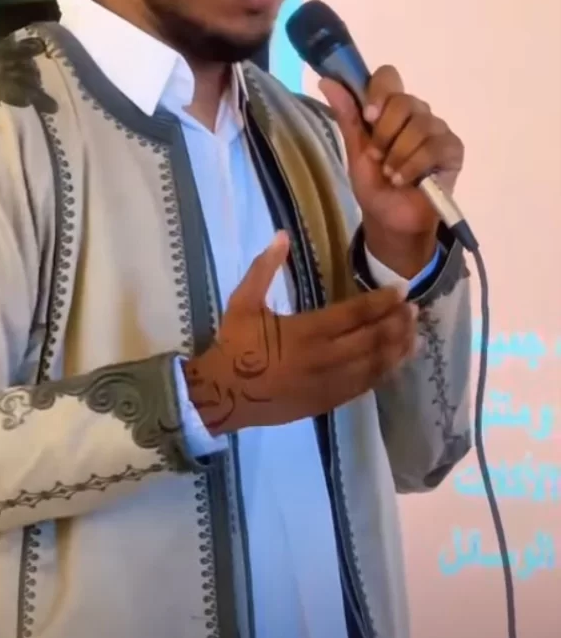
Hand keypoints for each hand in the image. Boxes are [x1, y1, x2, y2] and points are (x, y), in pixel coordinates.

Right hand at [184, 232, 417, 435]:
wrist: (223, 396)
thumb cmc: (234, 345)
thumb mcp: (243, 301)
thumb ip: (264, 268)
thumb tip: (282, 235)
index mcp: (305, 331)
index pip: (354, 315)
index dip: (381, 302)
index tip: (402, 292)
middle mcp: (323, 359)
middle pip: (371, 340)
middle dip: (396, 324)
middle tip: (415, 310)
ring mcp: (327, 384)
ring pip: (372, 366)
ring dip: (396, 350)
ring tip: (415, 336)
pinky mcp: (326, 402)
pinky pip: (361, 387)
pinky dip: (382, 374)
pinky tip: (394, 364)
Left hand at [319, 68, 463, 275]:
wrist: (391, 219)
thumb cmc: (374, 184)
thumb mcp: (356, 151)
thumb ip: (347, 116)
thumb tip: (326, 82)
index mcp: (390, 108)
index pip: (389, 77)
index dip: (379, 92)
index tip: (368, 117)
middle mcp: (416, 113)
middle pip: (404, 101)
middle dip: (384, 133)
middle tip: (376, 157)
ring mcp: (437, 129)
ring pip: (420, 124)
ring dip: (398, 154)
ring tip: (390, 174)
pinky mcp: (452, 149)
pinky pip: (435, 146)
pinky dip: (414, 165)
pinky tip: (405, 180)